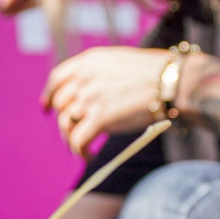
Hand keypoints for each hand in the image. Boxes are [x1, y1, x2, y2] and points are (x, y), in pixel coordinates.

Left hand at [43, 46, 180, 154]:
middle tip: (74, 133)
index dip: (48, 95)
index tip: (46, 108)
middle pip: (60, 104)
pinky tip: (88, 157)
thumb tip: (91, 95)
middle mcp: (85, 78)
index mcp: (89, 61)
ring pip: (66, 124)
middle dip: (64, 121)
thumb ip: (100, 75)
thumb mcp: (120, 62)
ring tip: (82, 148)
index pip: (57, 78)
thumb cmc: (156, 72)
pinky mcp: (99, 118)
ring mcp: (90, 98)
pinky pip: (78, 140)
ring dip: (71, 139)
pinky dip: (80, 151)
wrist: (173, 81)